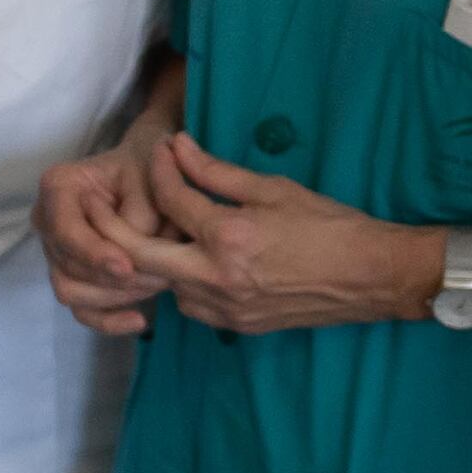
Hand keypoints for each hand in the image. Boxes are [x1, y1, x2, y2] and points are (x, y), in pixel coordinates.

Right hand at [34, 118, 177, 337]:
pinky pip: (81, 309)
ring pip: (71, 291)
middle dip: (115, 277)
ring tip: (158, 285)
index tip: (127, 266)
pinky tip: (139, 320)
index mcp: (58, 186)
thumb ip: (142, 213)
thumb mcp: (152, 176)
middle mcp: (47, 220)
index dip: (93, 252)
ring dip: (116, 295)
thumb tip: (135, 259)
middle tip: (163, 276)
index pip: (65, 228)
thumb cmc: (151, 167)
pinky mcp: (72, 275)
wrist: (151, 170)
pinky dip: (108, 321)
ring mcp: (56, 251)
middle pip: (68, 265)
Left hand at [124, 129, 444, 336]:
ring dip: (151, 257)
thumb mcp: (274, 189)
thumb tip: (177, 147)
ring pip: (161, 282)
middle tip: (97, 204)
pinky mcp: (234, 325)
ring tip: (149, 228)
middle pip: (138, 254)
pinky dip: (180, 280)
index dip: (160, 169)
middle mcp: (217, 277)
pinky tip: (190, 260)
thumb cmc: (330, 226)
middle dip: (109, 227)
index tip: (158, 150)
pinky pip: (188, 303)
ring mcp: (223, 307)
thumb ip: (216, 172)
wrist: (374, 277)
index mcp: (228, 237)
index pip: (172, 199)